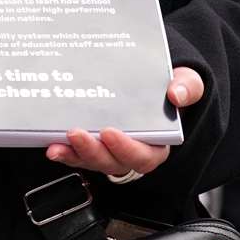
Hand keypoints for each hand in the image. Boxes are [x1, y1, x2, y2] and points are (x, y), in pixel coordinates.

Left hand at [45, 66, 205, 177]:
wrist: (150, 77)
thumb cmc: (169, 86)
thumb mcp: (186, 81)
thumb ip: (187, 86)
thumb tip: (176, 94)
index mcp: (157, 144)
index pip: (144, 157)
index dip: (126, 149)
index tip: (110, 132)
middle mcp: (131, 151)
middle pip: (113, 163)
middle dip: (93, 152)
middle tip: (76, 134)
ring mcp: (109, 150)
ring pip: (92, 161)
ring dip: (74, 155)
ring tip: (56, 145)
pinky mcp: (92, 144)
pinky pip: (77, 154)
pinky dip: (65, 151)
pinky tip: (51, 143)